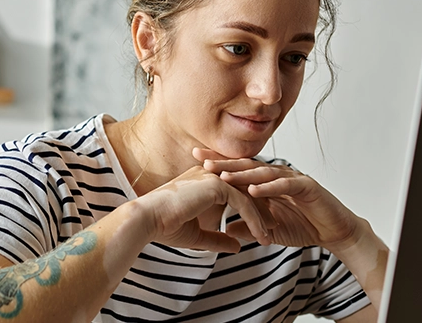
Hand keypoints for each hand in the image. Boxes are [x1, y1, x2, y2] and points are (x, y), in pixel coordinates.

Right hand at [134, 165, 271, 252]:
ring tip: (272, 234)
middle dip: (261, 209)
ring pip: (247, 195)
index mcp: (203, 180)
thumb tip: (238, 246)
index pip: (234, 191)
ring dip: (261, 216)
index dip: (249, 207)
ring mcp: (214, 176)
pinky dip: (254, 219)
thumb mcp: (198, 236)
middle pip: (244, 190)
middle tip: (274, 227)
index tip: (260, 225)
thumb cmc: (165, 227)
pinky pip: (243, 202)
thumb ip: (218, 238)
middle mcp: (209, 174)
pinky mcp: (216, 184)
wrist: (148, 220)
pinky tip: (261, 235)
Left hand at [194, 148, 360, 248]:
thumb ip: (249, 226)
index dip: (219, 163)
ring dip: (242, 174)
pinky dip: (269, 187)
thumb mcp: (269, 229)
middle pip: (247, 165)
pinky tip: (254, 189)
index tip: (195, 159)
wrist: (335, 231)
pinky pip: (286, 185)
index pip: (239, 169)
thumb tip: (226, 230)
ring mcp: (293, 178)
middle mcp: (278, 175)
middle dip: (224, 162)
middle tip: (201, 159)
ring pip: (263, 173)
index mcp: (268, 181)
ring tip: (222, 175)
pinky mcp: (307, 187)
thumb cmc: (304, 225)